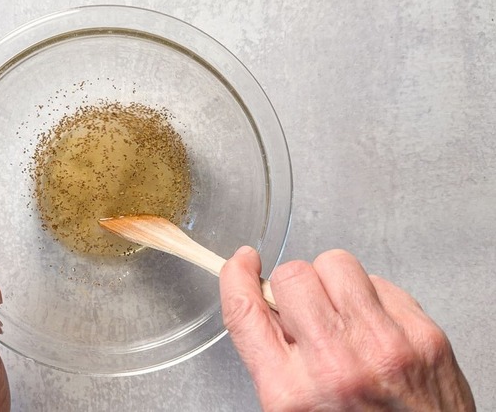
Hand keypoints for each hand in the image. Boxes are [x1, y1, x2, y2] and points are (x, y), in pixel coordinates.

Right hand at [220, 247, 474, 410]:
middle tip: (306, 309)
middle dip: (293, 287)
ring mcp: (383, 346)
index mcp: (290, 392)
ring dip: (332, 282)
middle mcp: (336, 365)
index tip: (242, 263)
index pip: (245, 311)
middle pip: (292, 276)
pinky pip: (380, 281)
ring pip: (337, 264)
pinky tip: (374, 327)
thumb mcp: (292, 410)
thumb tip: (266, 299)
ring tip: (342, 314)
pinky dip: (371, 298)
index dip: (236, 276)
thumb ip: (272, 357)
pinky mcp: (423, 335)